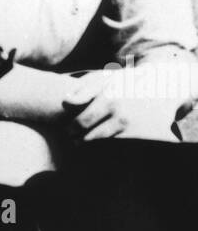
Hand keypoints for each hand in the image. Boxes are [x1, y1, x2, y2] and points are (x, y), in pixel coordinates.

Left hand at [62, 72, 177, 141]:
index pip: (80, 123)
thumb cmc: (129, 82)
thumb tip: (65, 102)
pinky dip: (113, 152)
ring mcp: (135, 129)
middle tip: (77, 141)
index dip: (72, 129)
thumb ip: (85, 88)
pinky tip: (109, 148)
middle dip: (81, 140)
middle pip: (90, 138)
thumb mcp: (108, 77)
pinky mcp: (145, 139)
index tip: (70, 131)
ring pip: (104, 147)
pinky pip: (122, 152)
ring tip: (91, 144)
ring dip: (95, 148)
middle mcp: (122, 116)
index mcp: (109, 99)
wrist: (165, 87)